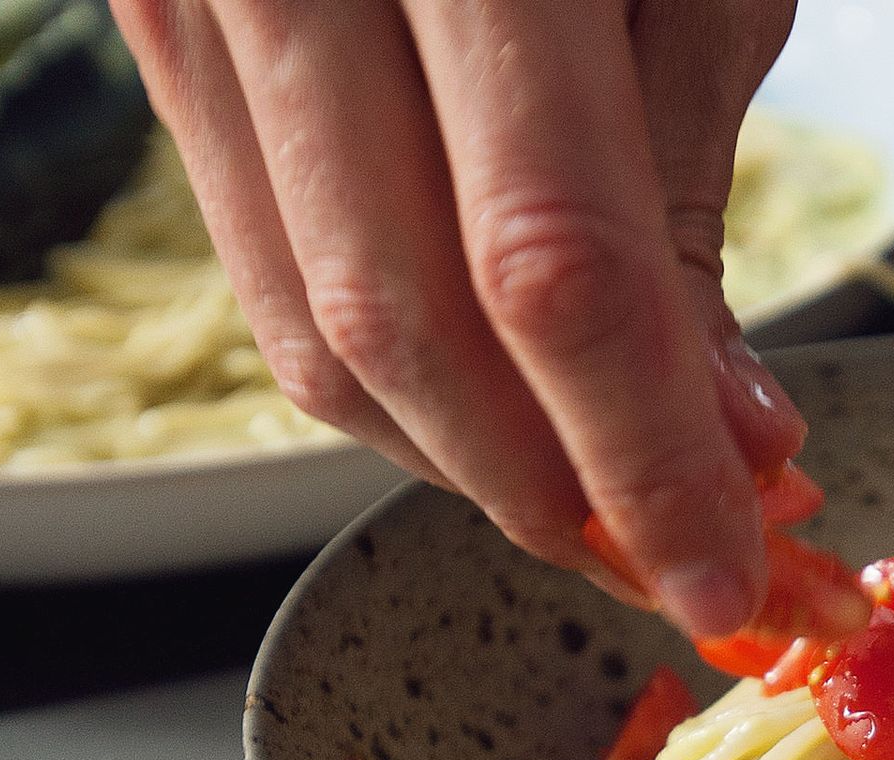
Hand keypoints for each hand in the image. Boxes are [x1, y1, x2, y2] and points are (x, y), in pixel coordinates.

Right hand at [112, 0, 804, 634]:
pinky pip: (271, 273)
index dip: (643, 457)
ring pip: (315, 337)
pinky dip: (395, 381)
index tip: (727, 571)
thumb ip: (688, 202)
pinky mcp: (165, 38)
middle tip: (676, 556)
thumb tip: (728, 438)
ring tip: (603, 498)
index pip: (550, 267)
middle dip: (558, 493)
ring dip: (473, 465)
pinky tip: (500, 411)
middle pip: (407, 332)